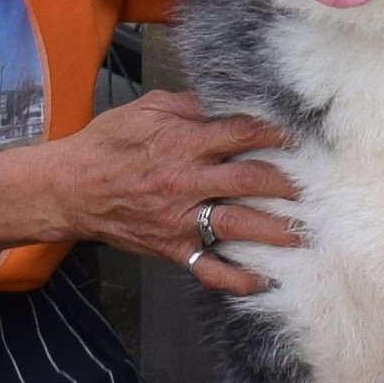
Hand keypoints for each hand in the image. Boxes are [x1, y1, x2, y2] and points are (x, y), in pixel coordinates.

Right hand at [53, 90, 302, 297]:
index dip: (276, 134)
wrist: (70, 189)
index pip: (243, 135)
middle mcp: (188, 182)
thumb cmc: (107, 144)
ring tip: (304, 233)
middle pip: (251, 181)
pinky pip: (209, 268)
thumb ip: (189, 105)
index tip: (299, 137)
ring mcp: (180, 219)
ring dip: (277, 231)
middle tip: (313, 188)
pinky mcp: (171, 247)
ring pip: (239, 226)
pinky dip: (237, 278)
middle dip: (288, 184)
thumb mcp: (147, 109)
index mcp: (184, 143)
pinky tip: (264, 280)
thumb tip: (224, 102)